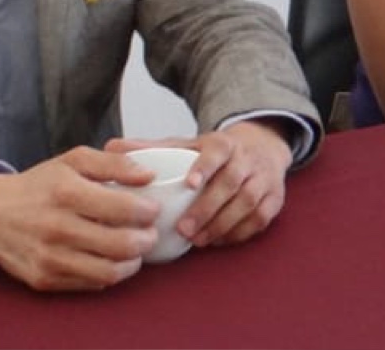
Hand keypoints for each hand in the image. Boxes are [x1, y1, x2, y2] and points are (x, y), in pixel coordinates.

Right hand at [0, 147, 157, 290]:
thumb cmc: (39, 185)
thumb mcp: (74, 160)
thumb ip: (115, 163)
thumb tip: (149, 176)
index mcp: (66, 193)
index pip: (125, 209)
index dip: (148, 211)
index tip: (153, 209)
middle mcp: (56, 228)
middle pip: (122, 246)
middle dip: (146, 239)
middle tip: (150, 232)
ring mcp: (48, 258)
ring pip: (110, 272)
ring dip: (133, 262)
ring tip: (135, 249)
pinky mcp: (43, 280)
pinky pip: (90, 284)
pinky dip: (109, 273)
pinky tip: (110, 258)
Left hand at [108, 121, 291, 248]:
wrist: (262, 147)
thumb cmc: (214, 152)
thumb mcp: (187, 143)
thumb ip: (151, 147)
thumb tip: (110, 147)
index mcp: (225, 143)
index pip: (217, 152)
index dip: (205, 167)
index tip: (189, 183)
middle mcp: (248, 159)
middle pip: (232, 184)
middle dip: (208, 208)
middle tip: (184, 229)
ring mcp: (265, 179)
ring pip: (248, 204)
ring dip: (222, 224)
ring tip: (197, 240)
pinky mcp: (274, 199)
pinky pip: (260, 219)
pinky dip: (239, 233)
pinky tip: (217, 241)